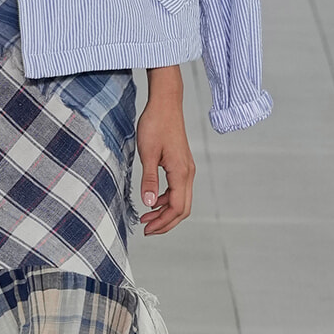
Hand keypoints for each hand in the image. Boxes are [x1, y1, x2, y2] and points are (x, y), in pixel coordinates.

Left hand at [136, 65, 194, 236]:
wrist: (165, 104)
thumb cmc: (155, 125)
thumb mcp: (147, 153)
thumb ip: (148, 180)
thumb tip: (148, 203)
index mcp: (180, 172)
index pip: (176, 208)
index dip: (162, 222)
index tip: (146, 229)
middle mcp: (188, 173)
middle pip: (182, 208)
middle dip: (165, 222)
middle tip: (147, 229)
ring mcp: (187, 169)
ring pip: (181, 200)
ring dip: (165, 211)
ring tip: (146, 217)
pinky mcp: (182, 164)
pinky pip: (178, 189)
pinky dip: (166, 199)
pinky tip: (152, 199)